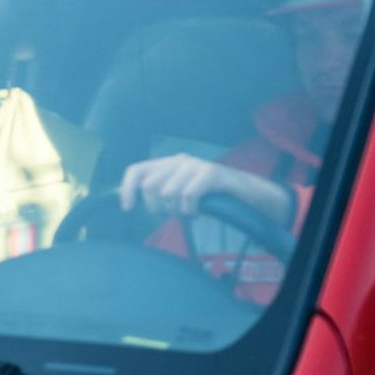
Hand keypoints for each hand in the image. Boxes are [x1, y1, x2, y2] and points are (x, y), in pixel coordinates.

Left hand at [121, 153, 285, 220]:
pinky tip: (198, 212)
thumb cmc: (210, 197)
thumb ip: (158, 194)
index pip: (137, 170)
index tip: (128, 209)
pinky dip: (190, 209)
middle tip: (173, 214)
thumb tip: (131, 203)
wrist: (246, 194)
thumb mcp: (179, 194)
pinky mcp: (211, 173)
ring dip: (177, 211)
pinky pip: (188, 195)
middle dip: (158, 207)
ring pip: (167, 193)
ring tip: (189, 212)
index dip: (127, 189)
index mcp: (169, 164)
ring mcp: (196, 165)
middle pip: (150, 186)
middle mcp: (180, 160)